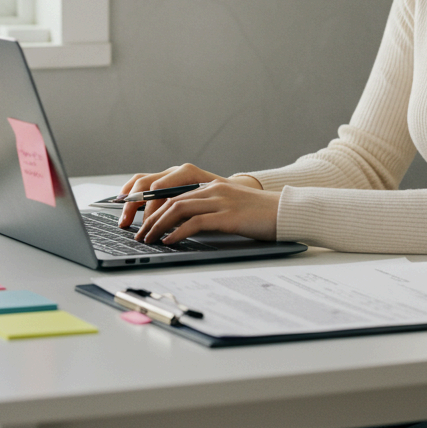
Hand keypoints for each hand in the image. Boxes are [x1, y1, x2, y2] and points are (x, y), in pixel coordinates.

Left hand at [134, 179, 280, 244]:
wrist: (286, 212)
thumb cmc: (260, 214)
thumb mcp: (231, 207)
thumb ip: (209, 210)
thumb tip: (183, 226)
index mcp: (212, 185)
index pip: (173, 193)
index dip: (153, 206)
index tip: (141, 220)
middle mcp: (213, 189)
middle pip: (170, 200)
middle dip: (149, 218)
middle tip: (139, 234)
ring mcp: (220, 201)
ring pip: (178, 209)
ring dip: (158, 225)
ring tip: (148, 240)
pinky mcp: (228, 215)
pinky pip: (195, 223)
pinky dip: (177, 233)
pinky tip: (169, 242)